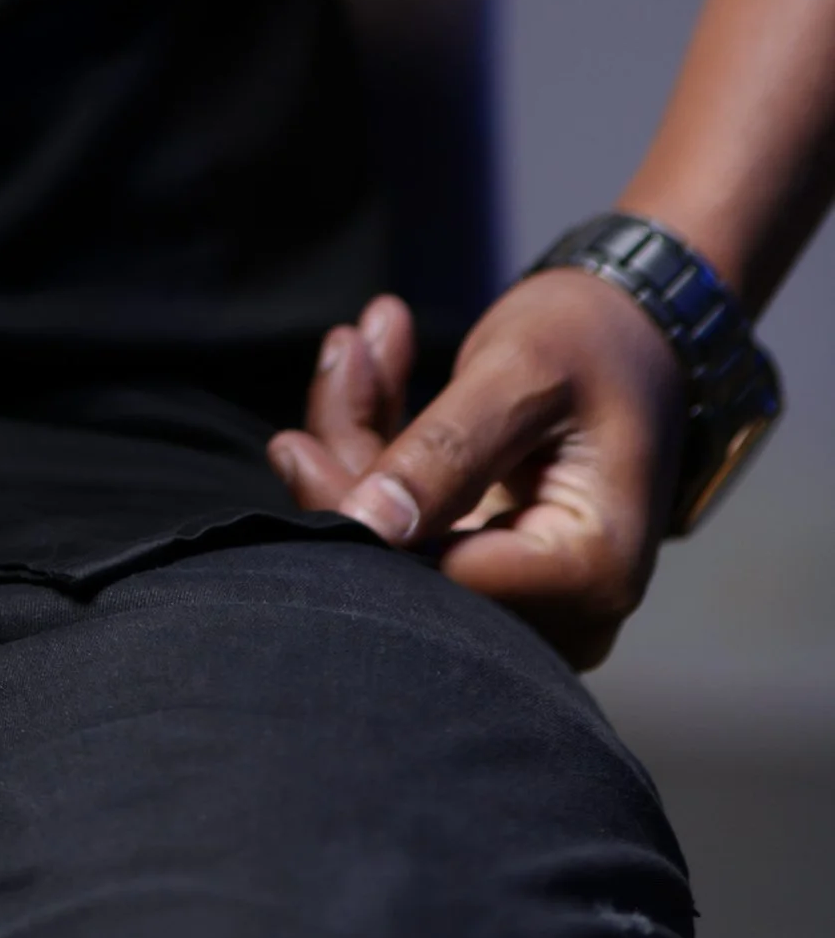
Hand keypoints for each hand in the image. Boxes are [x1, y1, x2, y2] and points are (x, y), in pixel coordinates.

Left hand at [267, 275, 685, 666]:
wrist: (643, 330)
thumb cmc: (596, 340)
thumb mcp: (521, 373)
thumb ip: (446, 451)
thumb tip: (364, 526)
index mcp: (590, 572)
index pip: (440, 581)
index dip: (359, 522)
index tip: (296, 444)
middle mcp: (567, 607)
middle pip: (415, 567)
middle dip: (353, 462)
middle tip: (337, 362)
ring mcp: (532, 589)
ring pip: (404, 540)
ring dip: (361, 438)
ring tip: (356, 343)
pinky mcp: (498, 558)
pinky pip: (417, 521)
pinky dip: (386, 442)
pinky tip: (374, 359)